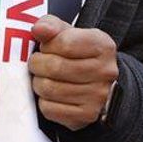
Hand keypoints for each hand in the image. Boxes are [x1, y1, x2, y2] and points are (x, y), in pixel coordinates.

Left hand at [28, 14, 119, 130]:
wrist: (98, 85)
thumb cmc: (77, 55)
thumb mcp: (69, 34)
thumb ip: (51, 26)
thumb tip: (39, 29)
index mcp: (103, 46)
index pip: (64, 43)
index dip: (47, 45)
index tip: (47, 47)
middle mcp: (105, 72)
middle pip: (54, 67)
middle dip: (37, 64)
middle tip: (38, 63)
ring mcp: (98, 96)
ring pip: (49, 88)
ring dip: (38, 82)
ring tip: (44, 78)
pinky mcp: (86, 116)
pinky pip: (49, 108)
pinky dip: (44, 101)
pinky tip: (51, 95)